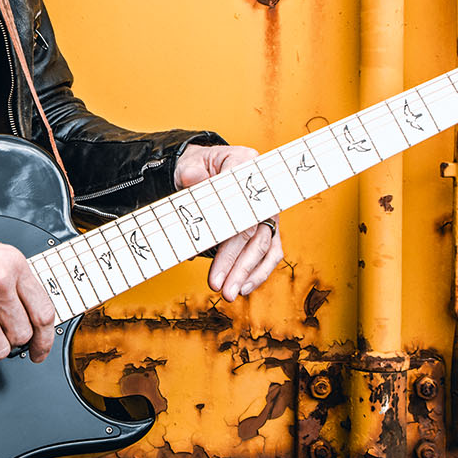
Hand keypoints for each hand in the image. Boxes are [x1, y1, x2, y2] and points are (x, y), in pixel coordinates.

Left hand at [176, 143, 283, 302]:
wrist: (203, 169)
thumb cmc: (197, 166)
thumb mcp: (189, 163)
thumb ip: (191, 171)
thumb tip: (191, 179)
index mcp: (247, 165)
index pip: (243, 201)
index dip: (233, 228)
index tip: (216, 247)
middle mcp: (263, 191)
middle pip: (254, 231)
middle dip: (238, 263)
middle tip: (220, 287)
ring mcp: (267, 211)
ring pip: (264, 247)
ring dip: (247, 273)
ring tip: (230, 293)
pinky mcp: (265, 228)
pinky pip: (268, 253)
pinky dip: (258, 272)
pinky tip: (243, 287)